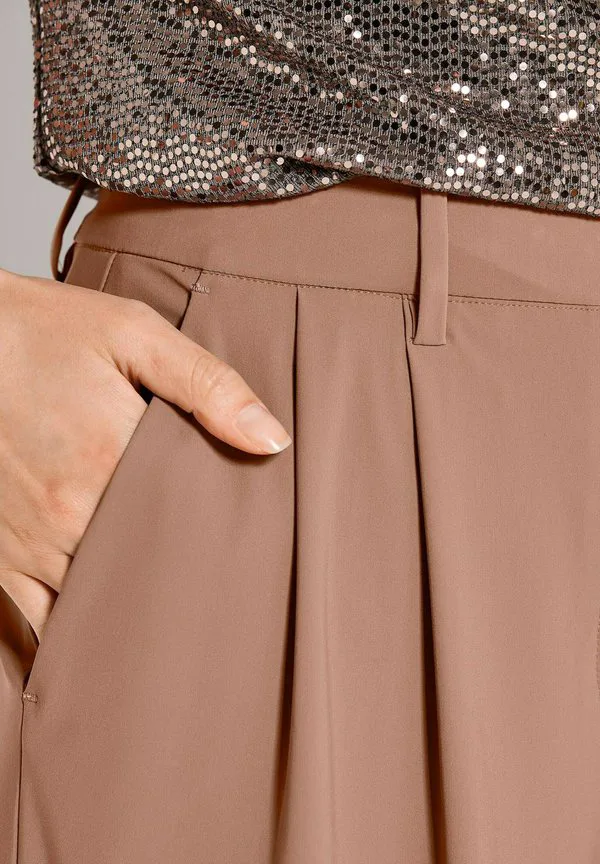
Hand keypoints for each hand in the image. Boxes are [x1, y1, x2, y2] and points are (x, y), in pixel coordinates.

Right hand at [0, 268, 291, 638]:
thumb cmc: (43, 331)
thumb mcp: (133, 334)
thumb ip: (207, 384)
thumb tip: (271, 440)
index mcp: (112, 455)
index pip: (193, 521)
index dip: (227, 536)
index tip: (255, 546)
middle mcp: (68, 510)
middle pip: (153, 566)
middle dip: (189, 574)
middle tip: (226, 585)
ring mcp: (31, 540)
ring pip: (103, 599)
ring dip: (141, 604)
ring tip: (180, 613)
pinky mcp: (0, 553)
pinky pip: (43, 615)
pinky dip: (79, 627)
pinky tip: (111, 629)